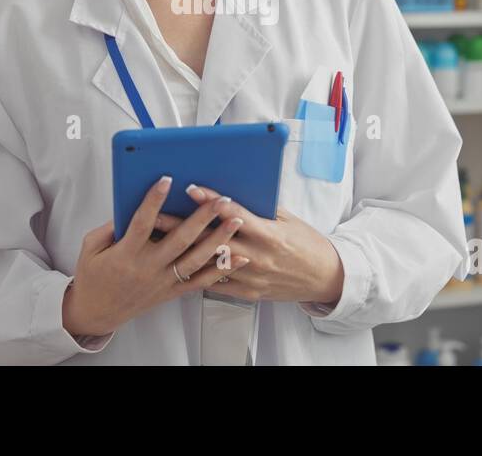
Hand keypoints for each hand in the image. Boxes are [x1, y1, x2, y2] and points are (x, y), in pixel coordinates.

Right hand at [62, 176, 250, 337]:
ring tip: (235, 222)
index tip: (167, 180)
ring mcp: (162, 281)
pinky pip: (200, 282)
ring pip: (195, 260)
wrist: (96, 312)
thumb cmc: (92, 276)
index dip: (154, 200)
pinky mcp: (170, 292)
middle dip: (202, 217)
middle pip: (179, 240)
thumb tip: (133, 205)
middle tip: (219, 200)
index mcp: (126, 253)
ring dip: (218, 240)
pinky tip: (238, 258)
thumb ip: (112, 226)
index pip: (143, 222)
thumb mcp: (92, 246)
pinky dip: (221, 270)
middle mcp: (147, 267)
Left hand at [159, 185, 344, 305]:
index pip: (234, 214)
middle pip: (213, 239)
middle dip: (183, 227)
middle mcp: (258, 257)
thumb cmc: (306, 243)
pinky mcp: (248, 293)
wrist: (324, 277)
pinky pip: (216, 284)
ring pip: (210, 263)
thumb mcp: (287, 219)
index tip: (189, 189)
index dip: (210, 201)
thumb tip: (232, 190)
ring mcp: (251, 277)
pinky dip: (197, 273)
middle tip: (157, 216)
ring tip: (160, 241)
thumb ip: (260, 208)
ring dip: (183, 251)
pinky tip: (178, 264)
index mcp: (270, 234)